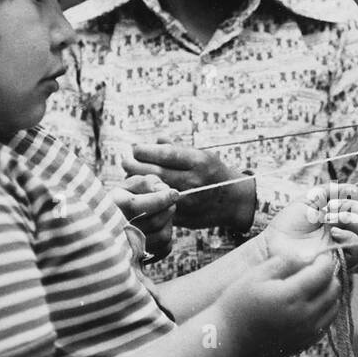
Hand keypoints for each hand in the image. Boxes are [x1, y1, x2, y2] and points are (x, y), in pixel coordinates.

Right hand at [108, 175, 177, 259]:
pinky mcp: (141, 258)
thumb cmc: (123, 200)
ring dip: (168, 222)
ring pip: (162, 236)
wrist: (110, 225)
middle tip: (169, 201)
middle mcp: (118, 230)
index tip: (175, 193)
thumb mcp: (129, 186)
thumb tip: (162, 189)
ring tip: (161, 214)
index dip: (160, 199)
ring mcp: (129, 247)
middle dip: (168, 208)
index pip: (137, 206)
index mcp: (113, 207)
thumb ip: (146, 182)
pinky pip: (164, 248)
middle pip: (154, 221)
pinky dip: (166, 236)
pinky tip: (159, 228)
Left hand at [127, 140, 255, 231]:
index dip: (145, 150)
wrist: (233, 201)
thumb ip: (178, 148)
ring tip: (128, 174)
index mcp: (199, 162)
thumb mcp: (202, 154)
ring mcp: (187, 200)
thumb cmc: (214, 173)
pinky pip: (158, 206)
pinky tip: (138, 191)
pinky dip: (145, 198)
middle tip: (125, 160)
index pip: (165, 154)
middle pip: (155, 172)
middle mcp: (194, 180)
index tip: (135, 148)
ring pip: (153, 190)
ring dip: (136, 182)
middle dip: (134, 165)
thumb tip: (155, 141)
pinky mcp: (182, 215)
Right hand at [218, 253, 341, 356]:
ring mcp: (306, 332)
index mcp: (291, 295)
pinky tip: (309, 305)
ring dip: (329, 294)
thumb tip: (307, 255)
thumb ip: (283, 262)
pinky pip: (326, 324)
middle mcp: (304, 315)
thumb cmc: (237, 303)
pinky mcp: (305, 343)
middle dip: (328, 276)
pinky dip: (324, 311)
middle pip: (333, 289)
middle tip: (316, 270)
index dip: (324, 260)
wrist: (228, 339)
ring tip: (313, 286)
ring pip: (334, 307)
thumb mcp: (256, 275)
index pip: (324, 272)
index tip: (318, 256)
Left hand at [266, 182, 357, 269]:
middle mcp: (344, 229)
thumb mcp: (309, 199)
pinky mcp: (341, 260)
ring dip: (353, 221)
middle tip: (334, 208)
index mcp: (338, 214)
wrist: (275, 244)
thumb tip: (353, 188)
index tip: (348, 193)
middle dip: (354, 208)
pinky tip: (334, 233)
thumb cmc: (289, 223)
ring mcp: (343, 245)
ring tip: (331, 220)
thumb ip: (329, 190)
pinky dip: (350, 238)